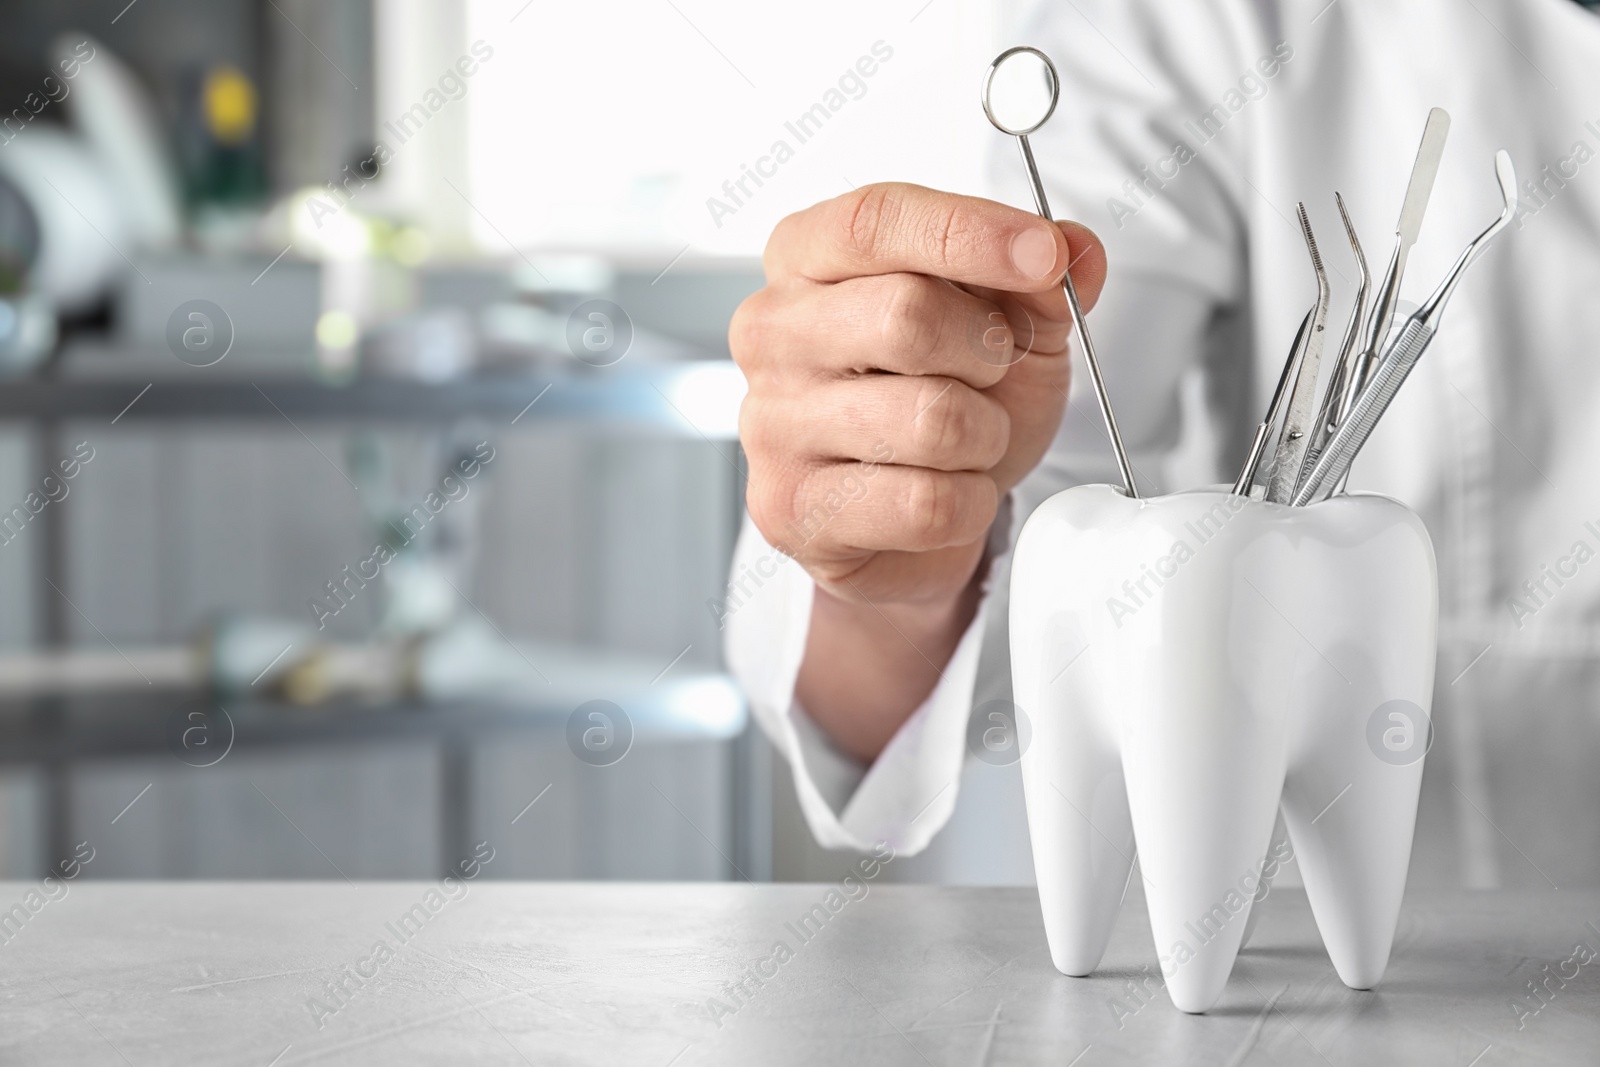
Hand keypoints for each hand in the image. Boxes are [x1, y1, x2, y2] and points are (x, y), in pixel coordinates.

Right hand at [732, 182, 1106, 611]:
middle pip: (905, 316)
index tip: (1043, 255)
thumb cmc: (943, 398)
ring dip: (985, 435)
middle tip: (991, 372)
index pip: (875, 222)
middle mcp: (771, 332)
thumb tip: (1076, 253)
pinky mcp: (791, 508)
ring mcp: (771, 423)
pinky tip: (948, 492)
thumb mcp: (1005, 320)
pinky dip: (970, 501)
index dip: (968, 233)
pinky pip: (925, 502)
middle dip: (986, 351)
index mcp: (806, 258)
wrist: (913, 519)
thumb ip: (1037, 276)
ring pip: (928, 419)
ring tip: (967, 440)